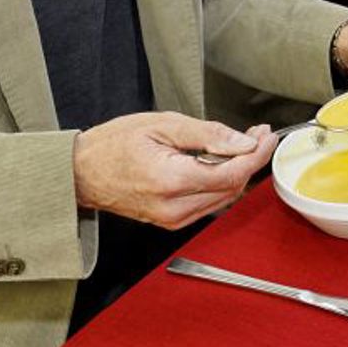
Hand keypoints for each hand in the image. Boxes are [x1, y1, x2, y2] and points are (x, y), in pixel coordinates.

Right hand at [73, 111, 274, 228]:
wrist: (80, 172)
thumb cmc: (113, 145)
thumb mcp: (162, 125)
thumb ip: (208, 135)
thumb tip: (244, 143)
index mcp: (171, 181)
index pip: (232, 174)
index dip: (256, 155)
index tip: (267, 136)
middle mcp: (174, 207)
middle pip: (232, 188)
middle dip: (250, 161)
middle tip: (255, 135)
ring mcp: (172, 219)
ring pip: (224, 198)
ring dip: (238, 172)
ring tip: (239, 145)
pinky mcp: (170, 222)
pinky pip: (208, 204)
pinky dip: (220, 184)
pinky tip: (218, 163)